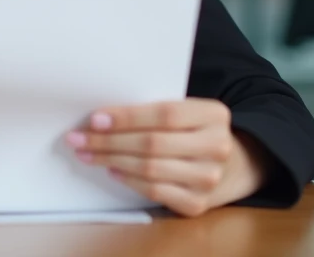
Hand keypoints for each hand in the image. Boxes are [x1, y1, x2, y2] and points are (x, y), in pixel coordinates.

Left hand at [65, 99, 266, 217]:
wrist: (234, 164)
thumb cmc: (196, 131)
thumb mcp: (188, 111)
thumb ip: (155, 109)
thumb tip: (103, 116)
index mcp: (215, 114)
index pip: (165, 114)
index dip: (128, 117)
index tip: (95, 119)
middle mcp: (217, 147)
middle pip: (153, 144)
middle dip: (109, 141)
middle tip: (79, 137)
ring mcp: (210, 178)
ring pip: (150, 169)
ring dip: (111, 160)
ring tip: (87, 153)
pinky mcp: (199, 204)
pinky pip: (154, 192)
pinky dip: (129, 180)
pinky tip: (112, 170)